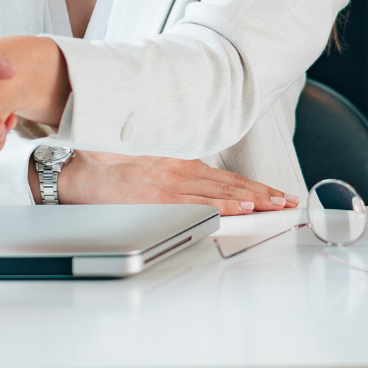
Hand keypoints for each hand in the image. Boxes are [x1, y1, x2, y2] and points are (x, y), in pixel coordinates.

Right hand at [47, 151, 299, 215]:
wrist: (79, 171)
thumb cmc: (108, 167)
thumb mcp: (148, 162)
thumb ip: (172, 170)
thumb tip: (193, 183)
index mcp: (179, 161)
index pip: (226, 176)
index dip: (254, 184)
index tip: (275, 192)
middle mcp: (180, 170)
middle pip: (231, 183)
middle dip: (264, 192)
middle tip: (289, 200)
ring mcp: (172, 184)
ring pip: (223, 191)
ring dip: (255, 198)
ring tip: (279, 204)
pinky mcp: (161, 198)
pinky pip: (200, 204)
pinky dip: (225, 204)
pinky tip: (244, 206)